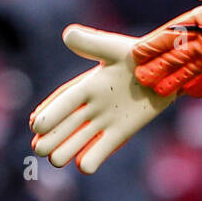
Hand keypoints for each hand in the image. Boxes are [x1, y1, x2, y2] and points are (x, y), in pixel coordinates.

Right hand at [29, 25, 175, 174]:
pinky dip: (93, 157)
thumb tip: (67, 34)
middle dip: (52, 136)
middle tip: (39, 149)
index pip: (65, 100)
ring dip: (67, 149)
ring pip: (80, 138)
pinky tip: (84, 166)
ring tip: (55, 160)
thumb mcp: (116, 49)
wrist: (166, 70)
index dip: (51, 112)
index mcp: (88, 85)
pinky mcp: (120, 133)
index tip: (35, 125)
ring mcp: (105, 120)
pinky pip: (103, 148)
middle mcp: (92, 105)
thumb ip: (92, 43)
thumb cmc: (140, 56)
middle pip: (66, 124)